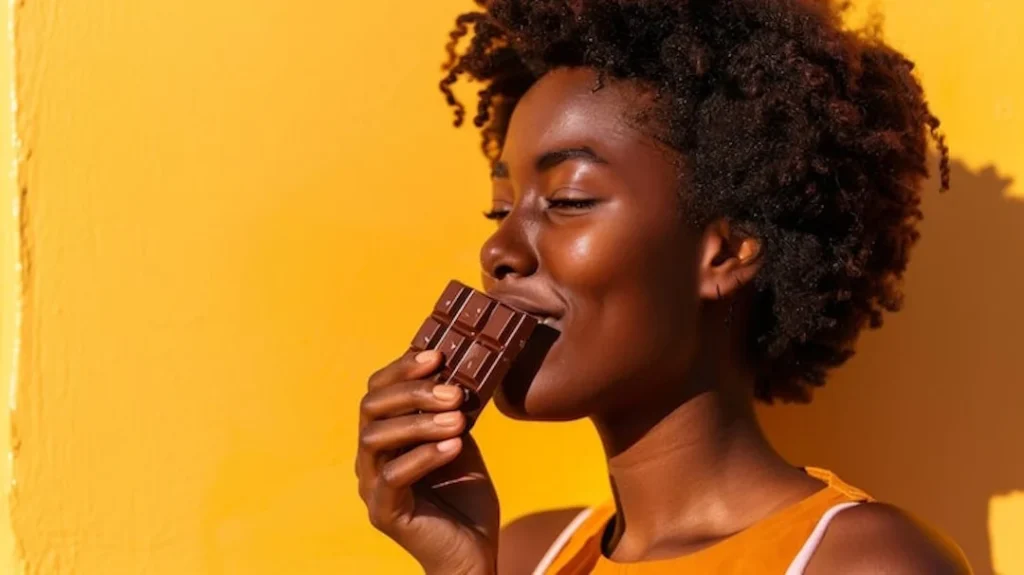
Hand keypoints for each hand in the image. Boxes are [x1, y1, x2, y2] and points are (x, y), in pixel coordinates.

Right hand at [356, 350, 498, 574]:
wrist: (473, 552)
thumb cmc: (465, 498)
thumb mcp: (459, 441)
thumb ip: (450, 411)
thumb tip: (458, 370)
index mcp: (384, 438)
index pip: (377, 392)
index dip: (402, 369)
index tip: (437, 356)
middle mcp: (369, 459)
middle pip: (370, 409)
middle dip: (412, 392)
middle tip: (453, 391)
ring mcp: (371, 486)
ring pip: (375, 438)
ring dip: (420, 422)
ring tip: (459, 418)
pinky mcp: (383, 512)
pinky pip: (392, 476)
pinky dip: (424, 455)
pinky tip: (455, 445)